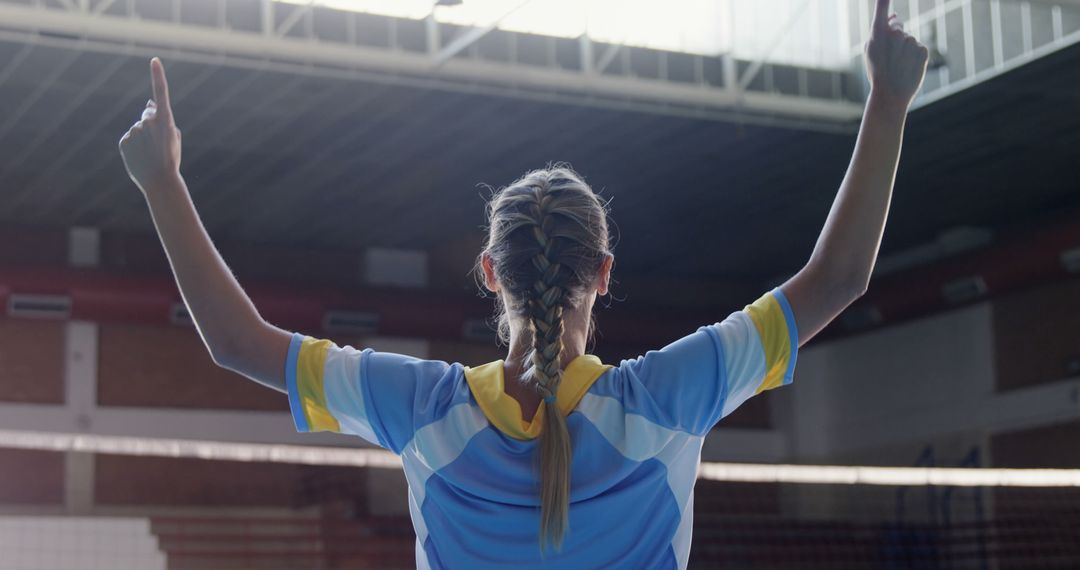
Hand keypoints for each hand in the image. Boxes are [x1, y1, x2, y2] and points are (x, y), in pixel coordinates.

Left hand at [119, 58, 181, 192]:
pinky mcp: (124, 141)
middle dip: (151, 123)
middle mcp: (148, 123)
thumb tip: (148, 104)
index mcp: (165, 121)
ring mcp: (135, 131)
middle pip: (147, 115)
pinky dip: (134, 146)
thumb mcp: (173, 137)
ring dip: (143, 138)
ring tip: (150, 154)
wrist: (160, 181)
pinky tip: (140, 157)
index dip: (158, 76)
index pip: (161, 94)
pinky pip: (129, 139)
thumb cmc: (170, 159)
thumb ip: (162, 118)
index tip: (154, 60)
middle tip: (158, 144)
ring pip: (138, 129)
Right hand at [864, 0, 929, 108]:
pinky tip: (907, 68)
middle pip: (898, 27)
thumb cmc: (877, 71)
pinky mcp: (922, 50)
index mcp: (878, 33)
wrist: (890, 94)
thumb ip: (881, 31)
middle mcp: (895, 34)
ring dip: (904, 50)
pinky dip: (914, 57)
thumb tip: (897, 15)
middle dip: (895, 36)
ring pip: (908, 40)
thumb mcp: (871, 50)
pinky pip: (918, 48)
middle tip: (888, 57)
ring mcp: (910, 42)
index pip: (882, 7)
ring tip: (897, 66)